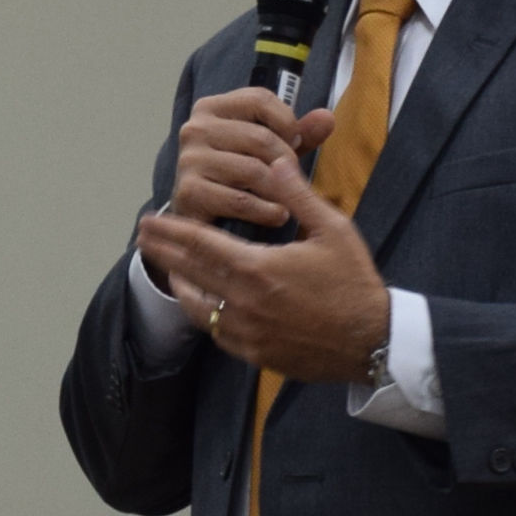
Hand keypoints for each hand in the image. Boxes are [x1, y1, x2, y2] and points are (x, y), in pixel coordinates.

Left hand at [137, 148, 390, 387]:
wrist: (372, 341)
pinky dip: (205, 314)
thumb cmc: (354, 283)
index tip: (150, 220)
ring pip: (199, 307)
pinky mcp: (256, 354)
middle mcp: (244, 303)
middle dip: (164, 252)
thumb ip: (298, 195)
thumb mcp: (332, 230)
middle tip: (143, 237)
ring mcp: (247, 333)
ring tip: (170, 269)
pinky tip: (203, 304)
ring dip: (180, 284)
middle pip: (191, 273)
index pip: (201, 245)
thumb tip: (276, 161)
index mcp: (258, 269)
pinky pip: (218, 332)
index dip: (171, 230)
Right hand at [162, 85, 331, 235]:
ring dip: (279, 190)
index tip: (293, 143)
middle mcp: (195, 128)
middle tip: (292, 180)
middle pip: (260, 137)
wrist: (201, 221)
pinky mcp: (189, 192)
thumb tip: (327, 118)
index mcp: (211, 108)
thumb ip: (298, 134)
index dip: (287, 122)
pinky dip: (267, 211)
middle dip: (286, 162)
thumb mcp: (269, 152)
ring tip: (288, 201)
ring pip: (253, 170)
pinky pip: (241, 200)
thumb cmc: (237, 180)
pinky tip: (277, 215)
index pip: (260, 99)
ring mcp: (189, 160)